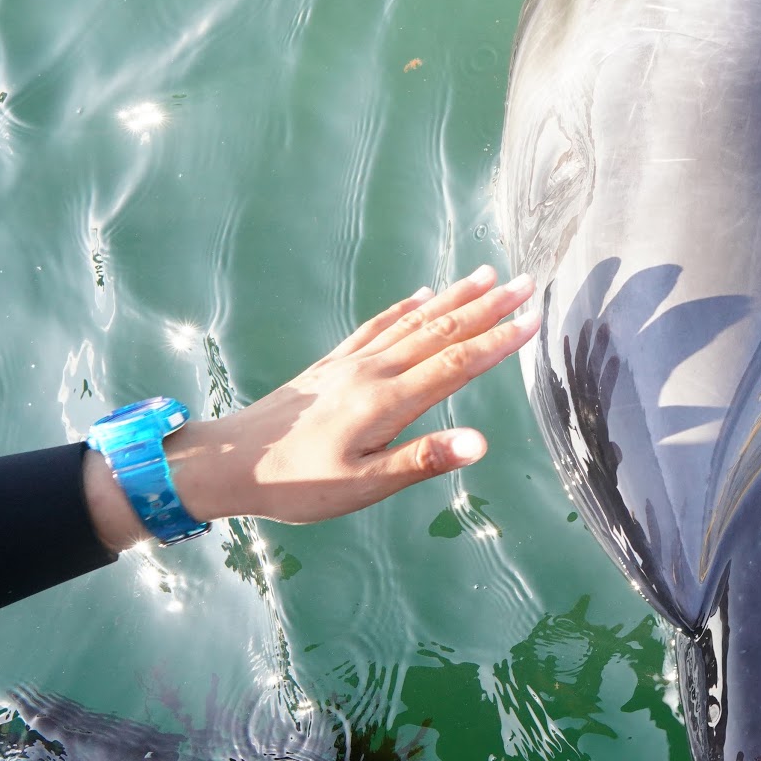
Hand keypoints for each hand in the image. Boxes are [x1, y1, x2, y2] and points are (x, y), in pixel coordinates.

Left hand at [84, 266, 539, 548]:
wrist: (226, 463)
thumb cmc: (297, 483)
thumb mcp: (363, 485)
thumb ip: (423, 459)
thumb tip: (481, 443)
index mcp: (388, 401)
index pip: (457, 364)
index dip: (498, 341)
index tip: (534, 319)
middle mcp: (374, 371)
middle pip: (441, 331)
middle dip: (487, 306)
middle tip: (526, 282)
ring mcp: (352, 363)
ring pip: (414, 321)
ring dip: (455, 298)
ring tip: (487, 274)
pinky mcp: (333, 363)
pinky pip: (377, 325)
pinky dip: (405, 307)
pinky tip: (422, 295)